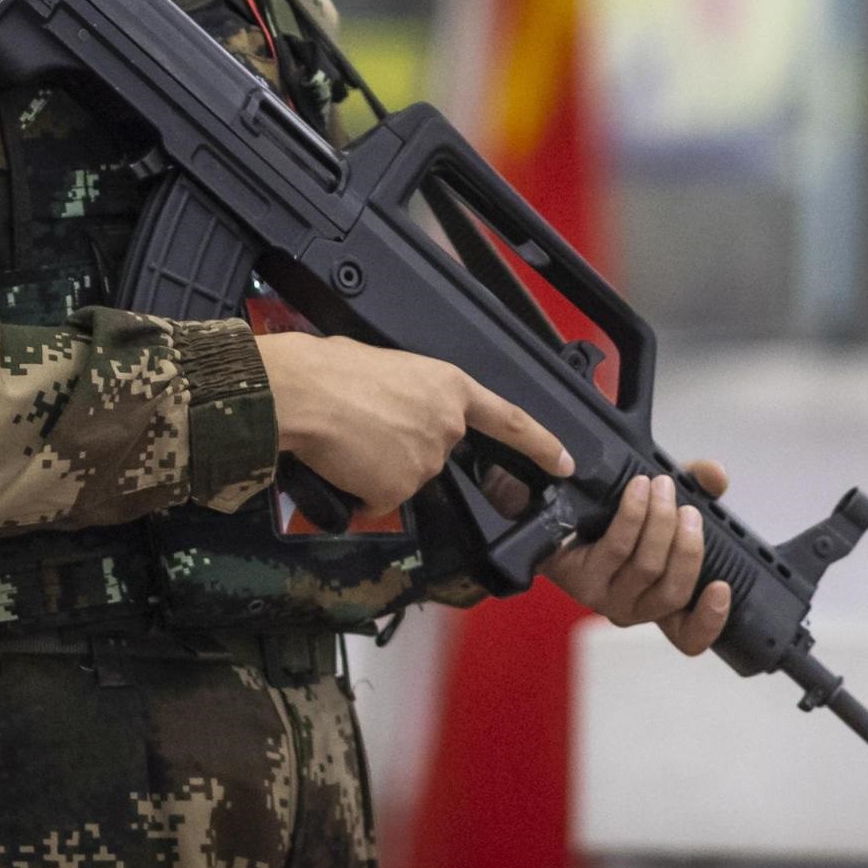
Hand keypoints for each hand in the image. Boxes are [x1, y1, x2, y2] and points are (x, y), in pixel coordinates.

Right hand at [252, 330, 571, 517]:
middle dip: (404, 448)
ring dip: (378, 469)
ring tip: (348, 438)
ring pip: (404, 478)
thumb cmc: (332, 370)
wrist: (302, 393)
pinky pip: (379, 500)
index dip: (541, 444)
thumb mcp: (390, 368)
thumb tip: (397, 410)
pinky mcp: (399, 489)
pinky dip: (360, 490)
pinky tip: (344, 463)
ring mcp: (427, 459)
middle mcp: (447, 423)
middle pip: (436, 452)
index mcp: (449, 385)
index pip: (511, 420)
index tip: (565, 463)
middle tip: (366, 428)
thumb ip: (413, 393)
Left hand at [544, 459, 733, 655]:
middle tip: (689, 509)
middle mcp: (633, 609)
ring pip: (645, 568)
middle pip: (672, 593)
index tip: (721, 587)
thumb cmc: (619, 517)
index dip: (709, 621)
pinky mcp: (580, 579)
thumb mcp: (665, 501)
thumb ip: (696, 486)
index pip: (688, 636)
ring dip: (660, 522)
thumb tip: (717, 476)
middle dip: (688, 548)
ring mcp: (605, 598)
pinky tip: (638, 489)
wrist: (558, 514)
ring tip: (662, 486)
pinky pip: (616, 547)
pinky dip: (633, 514)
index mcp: (659, 602)